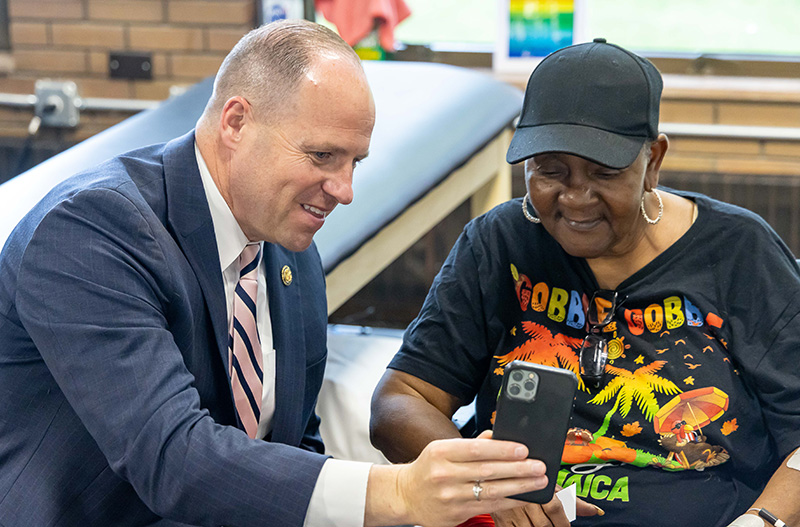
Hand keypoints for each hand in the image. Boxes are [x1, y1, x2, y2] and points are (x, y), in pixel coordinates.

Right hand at [366, 430, 548, 526]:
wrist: (405, 495)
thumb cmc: (429, 468)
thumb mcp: (443, 449)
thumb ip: (471, 444)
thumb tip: (498, 436)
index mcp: (441, 452)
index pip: (477, 449)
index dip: (503, 449)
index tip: (524, 450)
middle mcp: (444, 474)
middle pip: (488, 471)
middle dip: (518, 469)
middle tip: (539, 466)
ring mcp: (449, 497)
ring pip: (491, 492)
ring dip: (519, 486)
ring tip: (538, 481)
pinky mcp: (455, 514)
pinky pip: (488, 507)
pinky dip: (509, 502)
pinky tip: (523, 496)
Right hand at [492, 487, 602, 526]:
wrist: (500, 474)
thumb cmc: (532, 482)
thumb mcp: (552, 488)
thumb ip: (575, 502)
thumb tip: (597, 511)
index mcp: (540, 488)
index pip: (557, 509)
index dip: (563, 524)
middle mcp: (526, 498)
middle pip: (544, 524)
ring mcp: (512, 510)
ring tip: (544, 526)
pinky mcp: (502, 519)